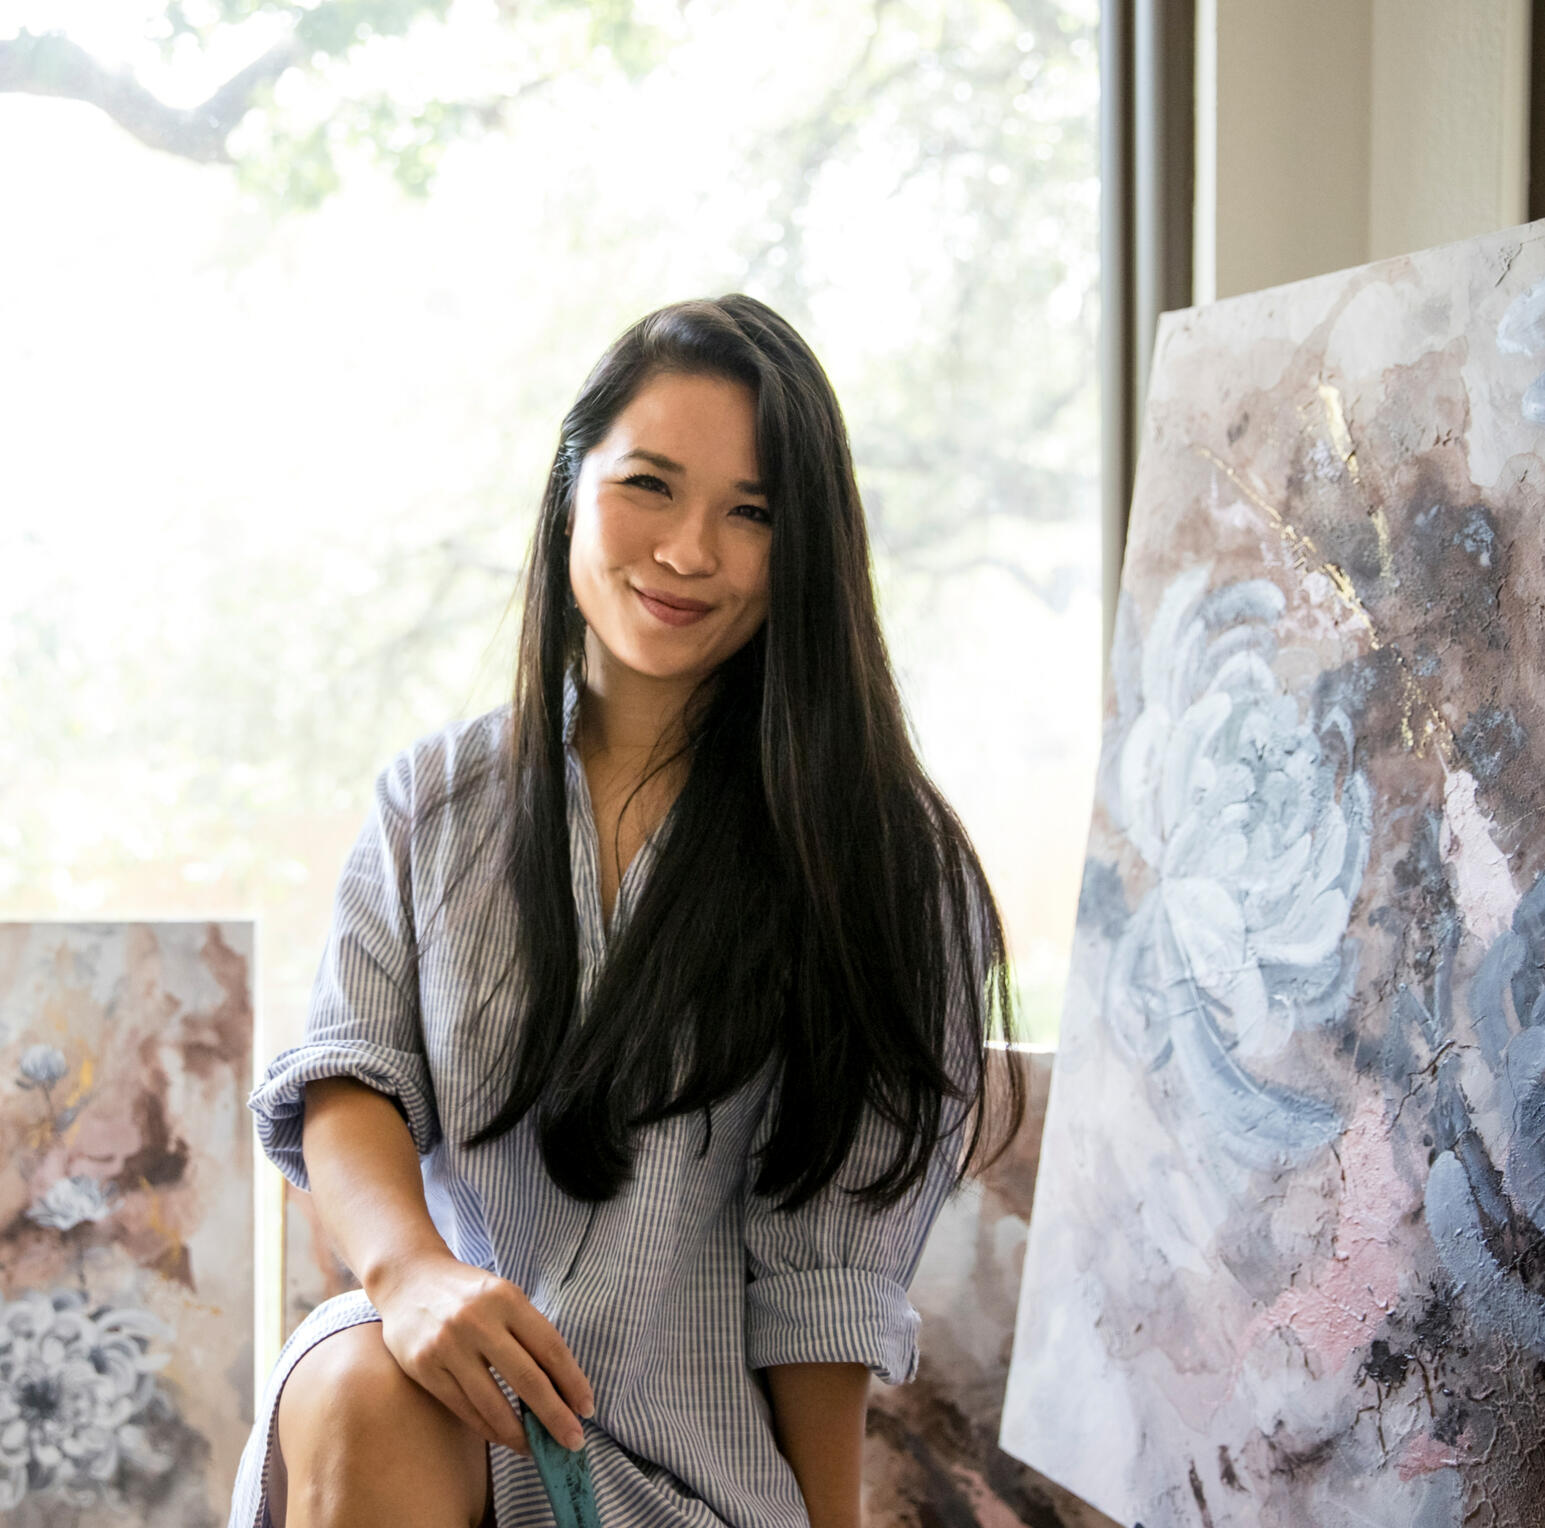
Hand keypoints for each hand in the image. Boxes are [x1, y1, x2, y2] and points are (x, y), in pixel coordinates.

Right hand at [368, 1248, 593, 1454]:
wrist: (408, 1278)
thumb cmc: (467, 1292)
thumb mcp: (502, 1296)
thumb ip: (527, 1332)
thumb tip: (561, 1386)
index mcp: (507, 1298)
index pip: (550, 1347)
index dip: (572, 1381)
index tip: (587, 1408)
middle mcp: (478, 1321)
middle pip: (527, 1379)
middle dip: (555, 1416)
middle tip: (574, 1441)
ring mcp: (449, 1345)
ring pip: (493, 1403)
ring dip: (520, 1433)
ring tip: (537, 1447)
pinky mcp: (425, 1368)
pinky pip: (464, 1408)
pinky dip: (488, 1428)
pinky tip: (505, 1437)